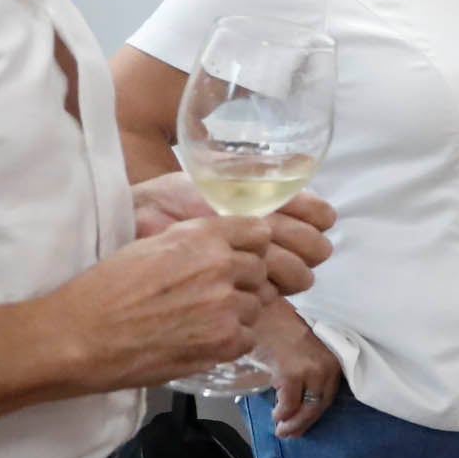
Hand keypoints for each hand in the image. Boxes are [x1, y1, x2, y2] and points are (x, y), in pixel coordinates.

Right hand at [51, 216, 279, 389]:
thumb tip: (223, 247)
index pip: (258, 231)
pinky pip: (247, 337)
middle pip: (260, 270)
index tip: (235, 257)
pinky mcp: (225, 342)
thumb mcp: (149, 247)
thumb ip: (193, 243)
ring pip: (255, 305)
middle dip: (241, 281)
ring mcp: (227, 306)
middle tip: (208, 296)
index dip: (248, 246)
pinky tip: (198, 341)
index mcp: (201, 237)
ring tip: (198, 321)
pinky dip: (229, 342)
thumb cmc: (102, 291)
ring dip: (235, 313)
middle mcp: (221, 266)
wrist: (77, 339)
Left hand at [133, 172, 335, 296]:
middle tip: (273, 235)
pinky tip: (240, 275)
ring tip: (256, 256)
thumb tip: (306, 162)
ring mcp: (262, 270)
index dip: (315, 215)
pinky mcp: (244, 295)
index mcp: (274, 209)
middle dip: (301, 241)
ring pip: (300, 275)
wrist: (137, 227)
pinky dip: (262, 286)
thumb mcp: (219, 173)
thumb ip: (262, 169)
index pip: (320, 215)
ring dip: (283, 265)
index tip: (296, 213)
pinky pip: (271, 295)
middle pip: (317, 248)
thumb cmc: (173, 197)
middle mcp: (275, 241)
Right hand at [260, 306, 344, 437]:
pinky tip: (276, 415)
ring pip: (307, 408)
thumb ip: (303, 365)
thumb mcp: (299, 344)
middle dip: (305, 422)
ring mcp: (311, 369)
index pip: (328, 392)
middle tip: (290, 433)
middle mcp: (327, 364)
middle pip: (321, 404)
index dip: (315, 412)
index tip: (303, 424)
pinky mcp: (292, 373)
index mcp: (332, 356)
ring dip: (293, 423)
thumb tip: (295, 393)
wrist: (259, 306)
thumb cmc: (275, 322)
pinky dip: (282, 413)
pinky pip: (289, 404)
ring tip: (282, 430)